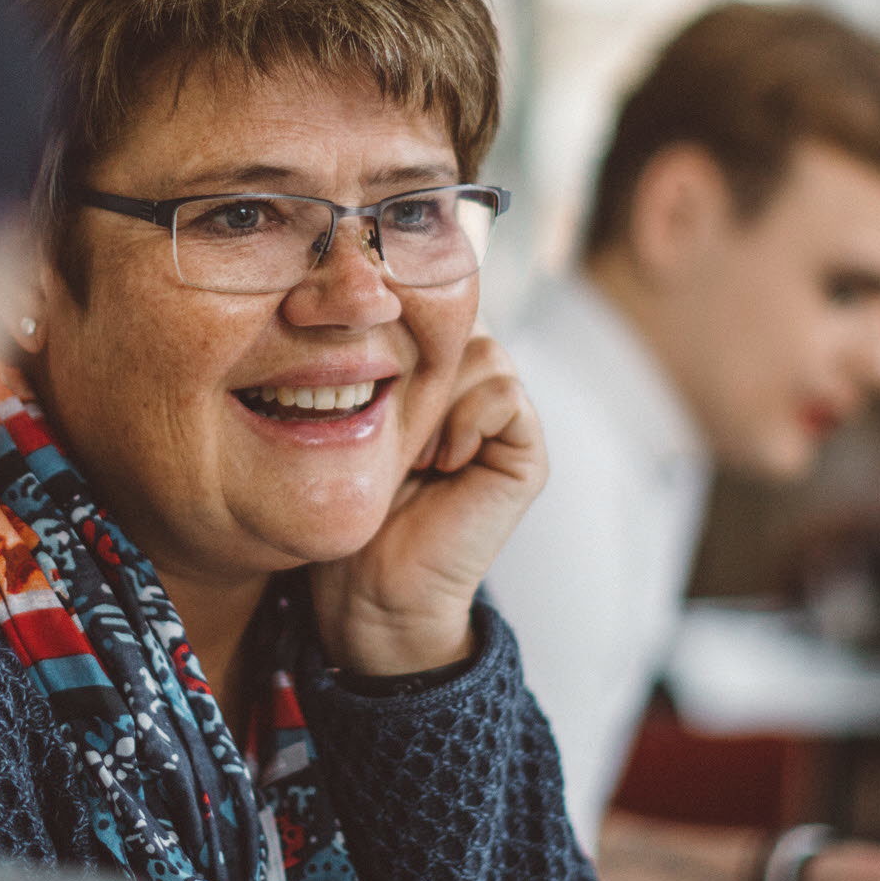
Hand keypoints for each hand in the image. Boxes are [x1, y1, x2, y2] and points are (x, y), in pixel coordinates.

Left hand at [308, 334, 544, 675]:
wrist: (371, 588)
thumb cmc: (352, 504)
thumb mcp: (356, 416)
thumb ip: (383, 358)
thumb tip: (379, 292)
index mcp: (440, 378)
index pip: (435, 310)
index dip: (402, 328)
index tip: (366, 378)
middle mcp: (477, 392)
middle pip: (461, 323)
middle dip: (419, 366)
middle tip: (390, 426)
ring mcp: (507, 422)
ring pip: (484, 351)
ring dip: (440, 397)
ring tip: (415, 453)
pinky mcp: (527, 453)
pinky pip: (506, 391)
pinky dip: (467, 418)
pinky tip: (443, 462)